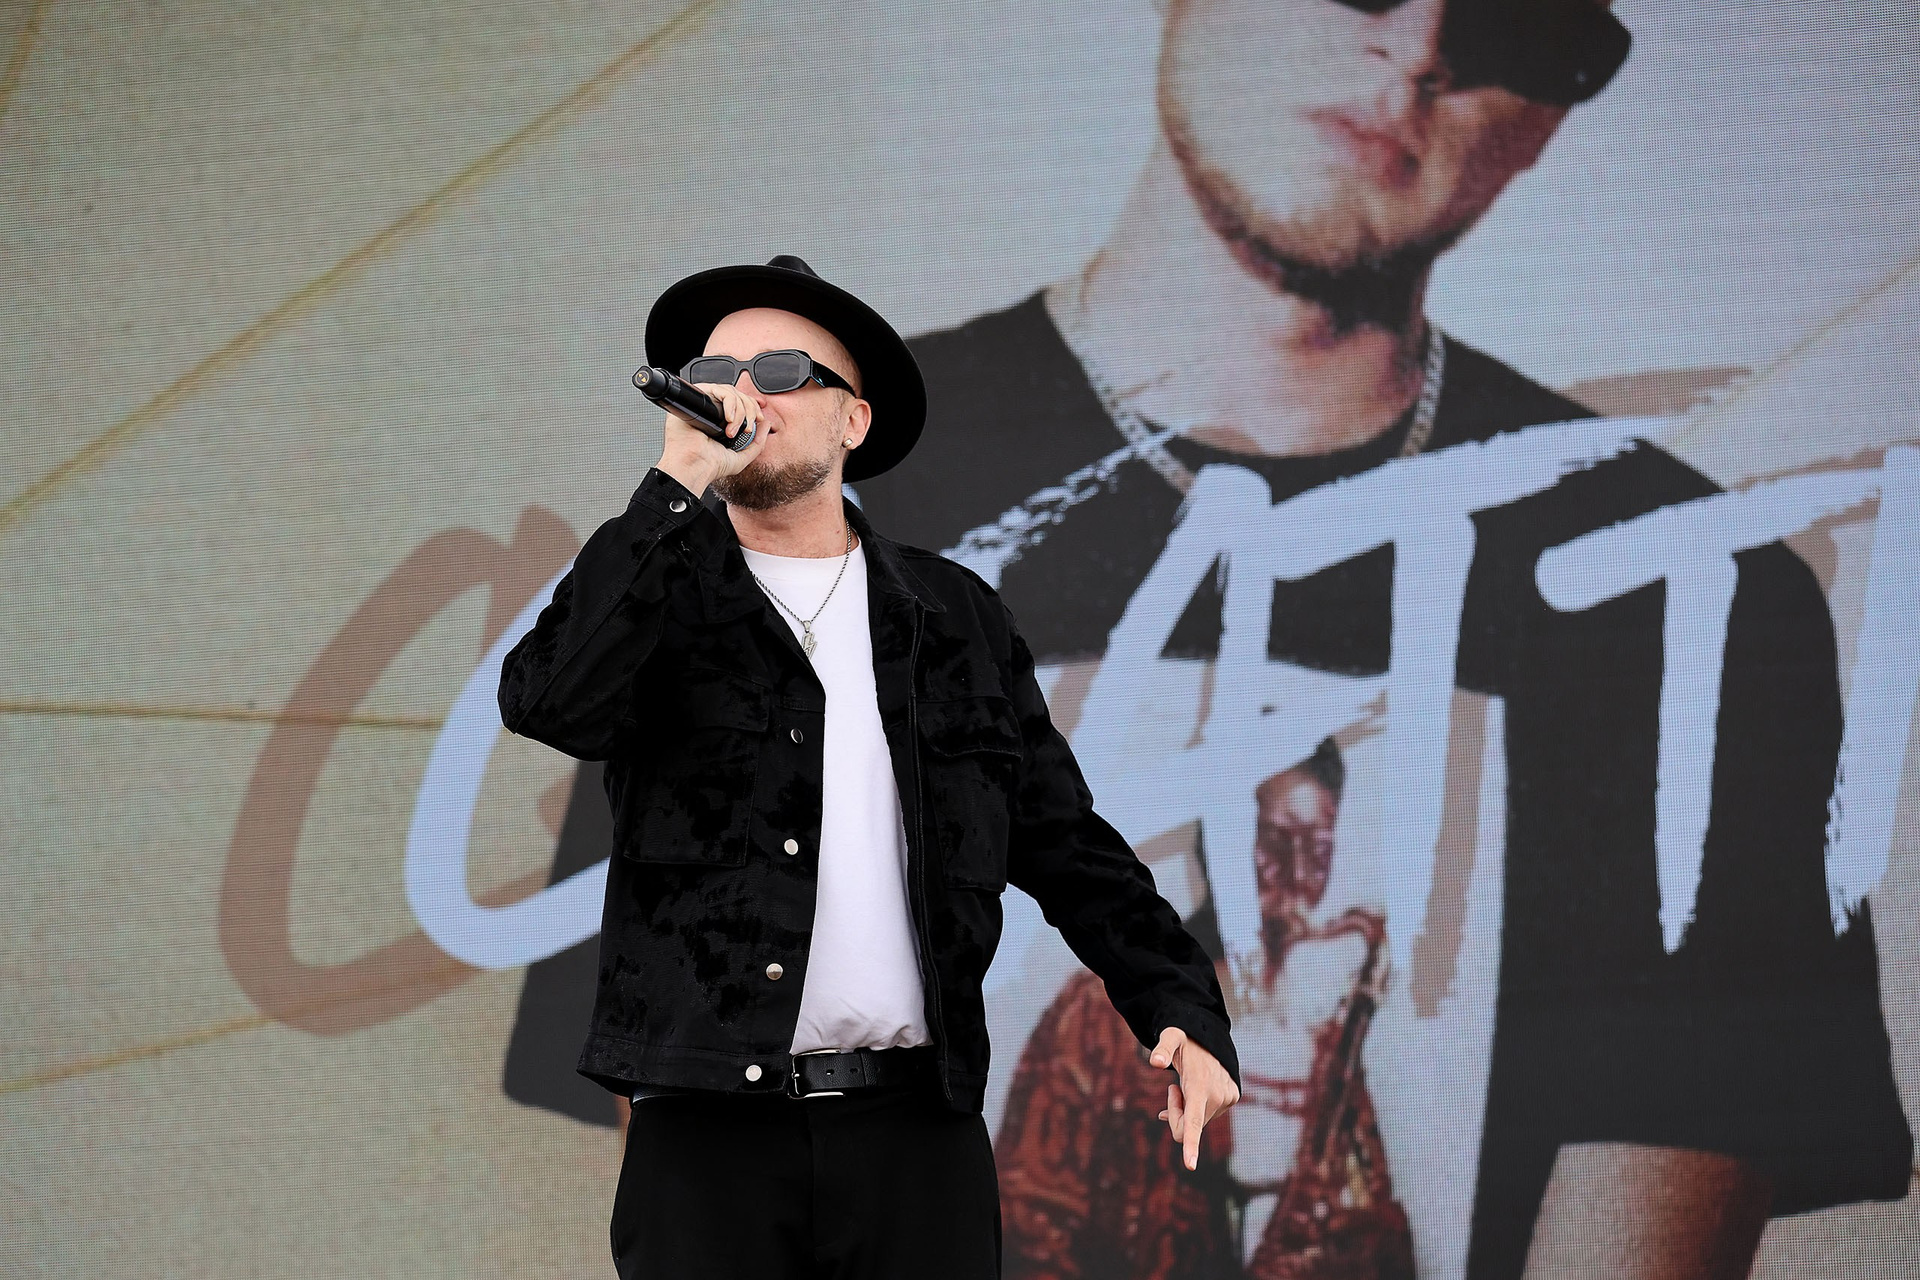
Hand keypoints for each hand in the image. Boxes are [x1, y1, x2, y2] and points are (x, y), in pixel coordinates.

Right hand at [654, 382, 765, 495]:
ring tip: (735, 430)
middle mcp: (712, 412)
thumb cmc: (711, 465)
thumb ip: (758, 442)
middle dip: (750, 409)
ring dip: (740, 410)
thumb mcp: (742, 457)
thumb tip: (767, 423)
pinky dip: (729, 403)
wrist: (695, 467)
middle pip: (737, 395)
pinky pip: (718, 391)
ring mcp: (704, 405)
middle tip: (749, 427)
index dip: (752, 407)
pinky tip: (729, 420)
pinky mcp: (696, 400)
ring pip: (730, 392)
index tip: (759, 418)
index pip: (740, 403)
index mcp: (721, 422)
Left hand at [1151, 1026, 1239, 1171]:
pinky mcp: (1232, 1099)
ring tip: (1185, 1086)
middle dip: (1175, 1114)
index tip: (1190, 1165)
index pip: (1194, 1121)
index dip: (1191, 1144)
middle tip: (1171, 1090)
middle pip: (1187, 1127)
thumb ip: (1163, 1047)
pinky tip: (1194, 1091)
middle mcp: (1217, 1096)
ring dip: (1186, 1110)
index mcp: (1199, 1087)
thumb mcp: (1170, 1036)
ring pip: (1197, 1123)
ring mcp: (1227, 1099)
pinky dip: (1196, 1109)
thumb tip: (1156, 1062)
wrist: (1211, 1037)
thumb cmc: (1185, 1039)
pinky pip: (1207, 1117)